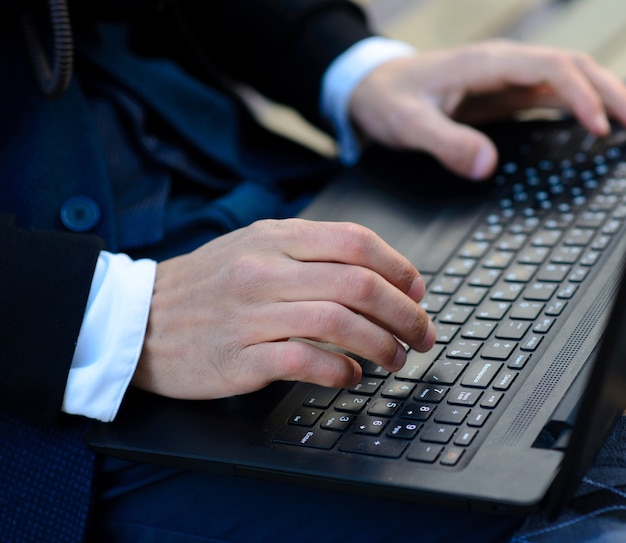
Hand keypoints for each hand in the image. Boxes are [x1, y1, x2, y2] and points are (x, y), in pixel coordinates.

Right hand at [132, 219, 435, 399]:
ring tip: (395, 359)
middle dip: (405, 313)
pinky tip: (350, 377)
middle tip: (422, 334)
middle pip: (358, 284)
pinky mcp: (238, 358)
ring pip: (339, 324)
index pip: (355, 242)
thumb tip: (379, 275)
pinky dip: (340, 372)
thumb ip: (312, 254)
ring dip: (382, 345)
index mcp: (274, 236)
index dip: (399, 268)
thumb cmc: (207, 285)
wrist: (140, 320)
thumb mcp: (255, 248)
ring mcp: (250, 314)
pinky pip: (306, 362)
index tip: (417, 291)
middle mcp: (264, 269)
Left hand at [350, 39, 625, 179]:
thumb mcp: (408, 124)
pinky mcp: (501, 95)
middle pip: (572, 67)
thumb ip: (445, 143)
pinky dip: (577, 107)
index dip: (580, 96)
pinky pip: (549, 96)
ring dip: (601, 96)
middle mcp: (502, 65)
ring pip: (567, 79)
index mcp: (485, 63)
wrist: (371, 88)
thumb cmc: (388, 99)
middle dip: (610, 91)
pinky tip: (592, 125)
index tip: (598, 128)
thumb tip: (487, 167)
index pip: (550, 69)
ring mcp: (504, 79)